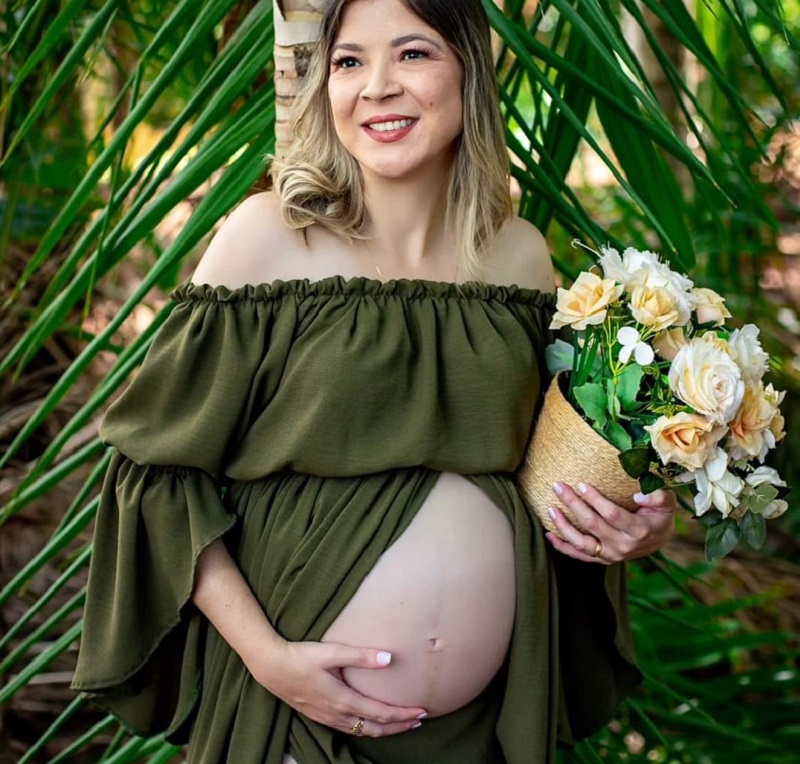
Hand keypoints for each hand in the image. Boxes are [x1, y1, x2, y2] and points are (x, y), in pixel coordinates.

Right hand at [249, 640, 426, 736]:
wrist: (271, 668)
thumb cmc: (301, 657)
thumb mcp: (332, 653)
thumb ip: (361, 656)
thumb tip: (389, 658)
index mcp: (343, 700)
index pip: (381, 713)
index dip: (403, 715)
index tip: (422, 711)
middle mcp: (337, 714)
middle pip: (375, 728)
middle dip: (399, 726)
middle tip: (419, 720)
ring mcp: (327, 718)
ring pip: (362, 732)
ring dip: (385, 729)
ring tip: (401, 723)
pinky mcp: (320, 716)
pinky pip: (350, 729)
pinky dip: (367, 728)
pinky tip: (370, 721)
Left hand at [544, 481, 675, 563]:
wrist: (659, 539)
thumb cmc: (659, 515)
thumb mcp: (667, 503)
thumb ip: (658, 496)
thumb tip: (638, 493)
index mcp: (639, 531)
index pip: (612, 514)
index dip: (595, 500)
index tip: (581, 484)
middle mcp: (623, 546)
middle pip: (592, 525)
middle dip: (573, 504)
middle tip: (558, 486)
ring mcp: (612, 555)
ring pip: (582, 543)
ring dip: (563, 526)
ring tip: (550, 509)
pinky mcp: (603, 560)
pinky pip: (579, 556)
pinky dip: (563, 547)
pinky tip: (549, 535)